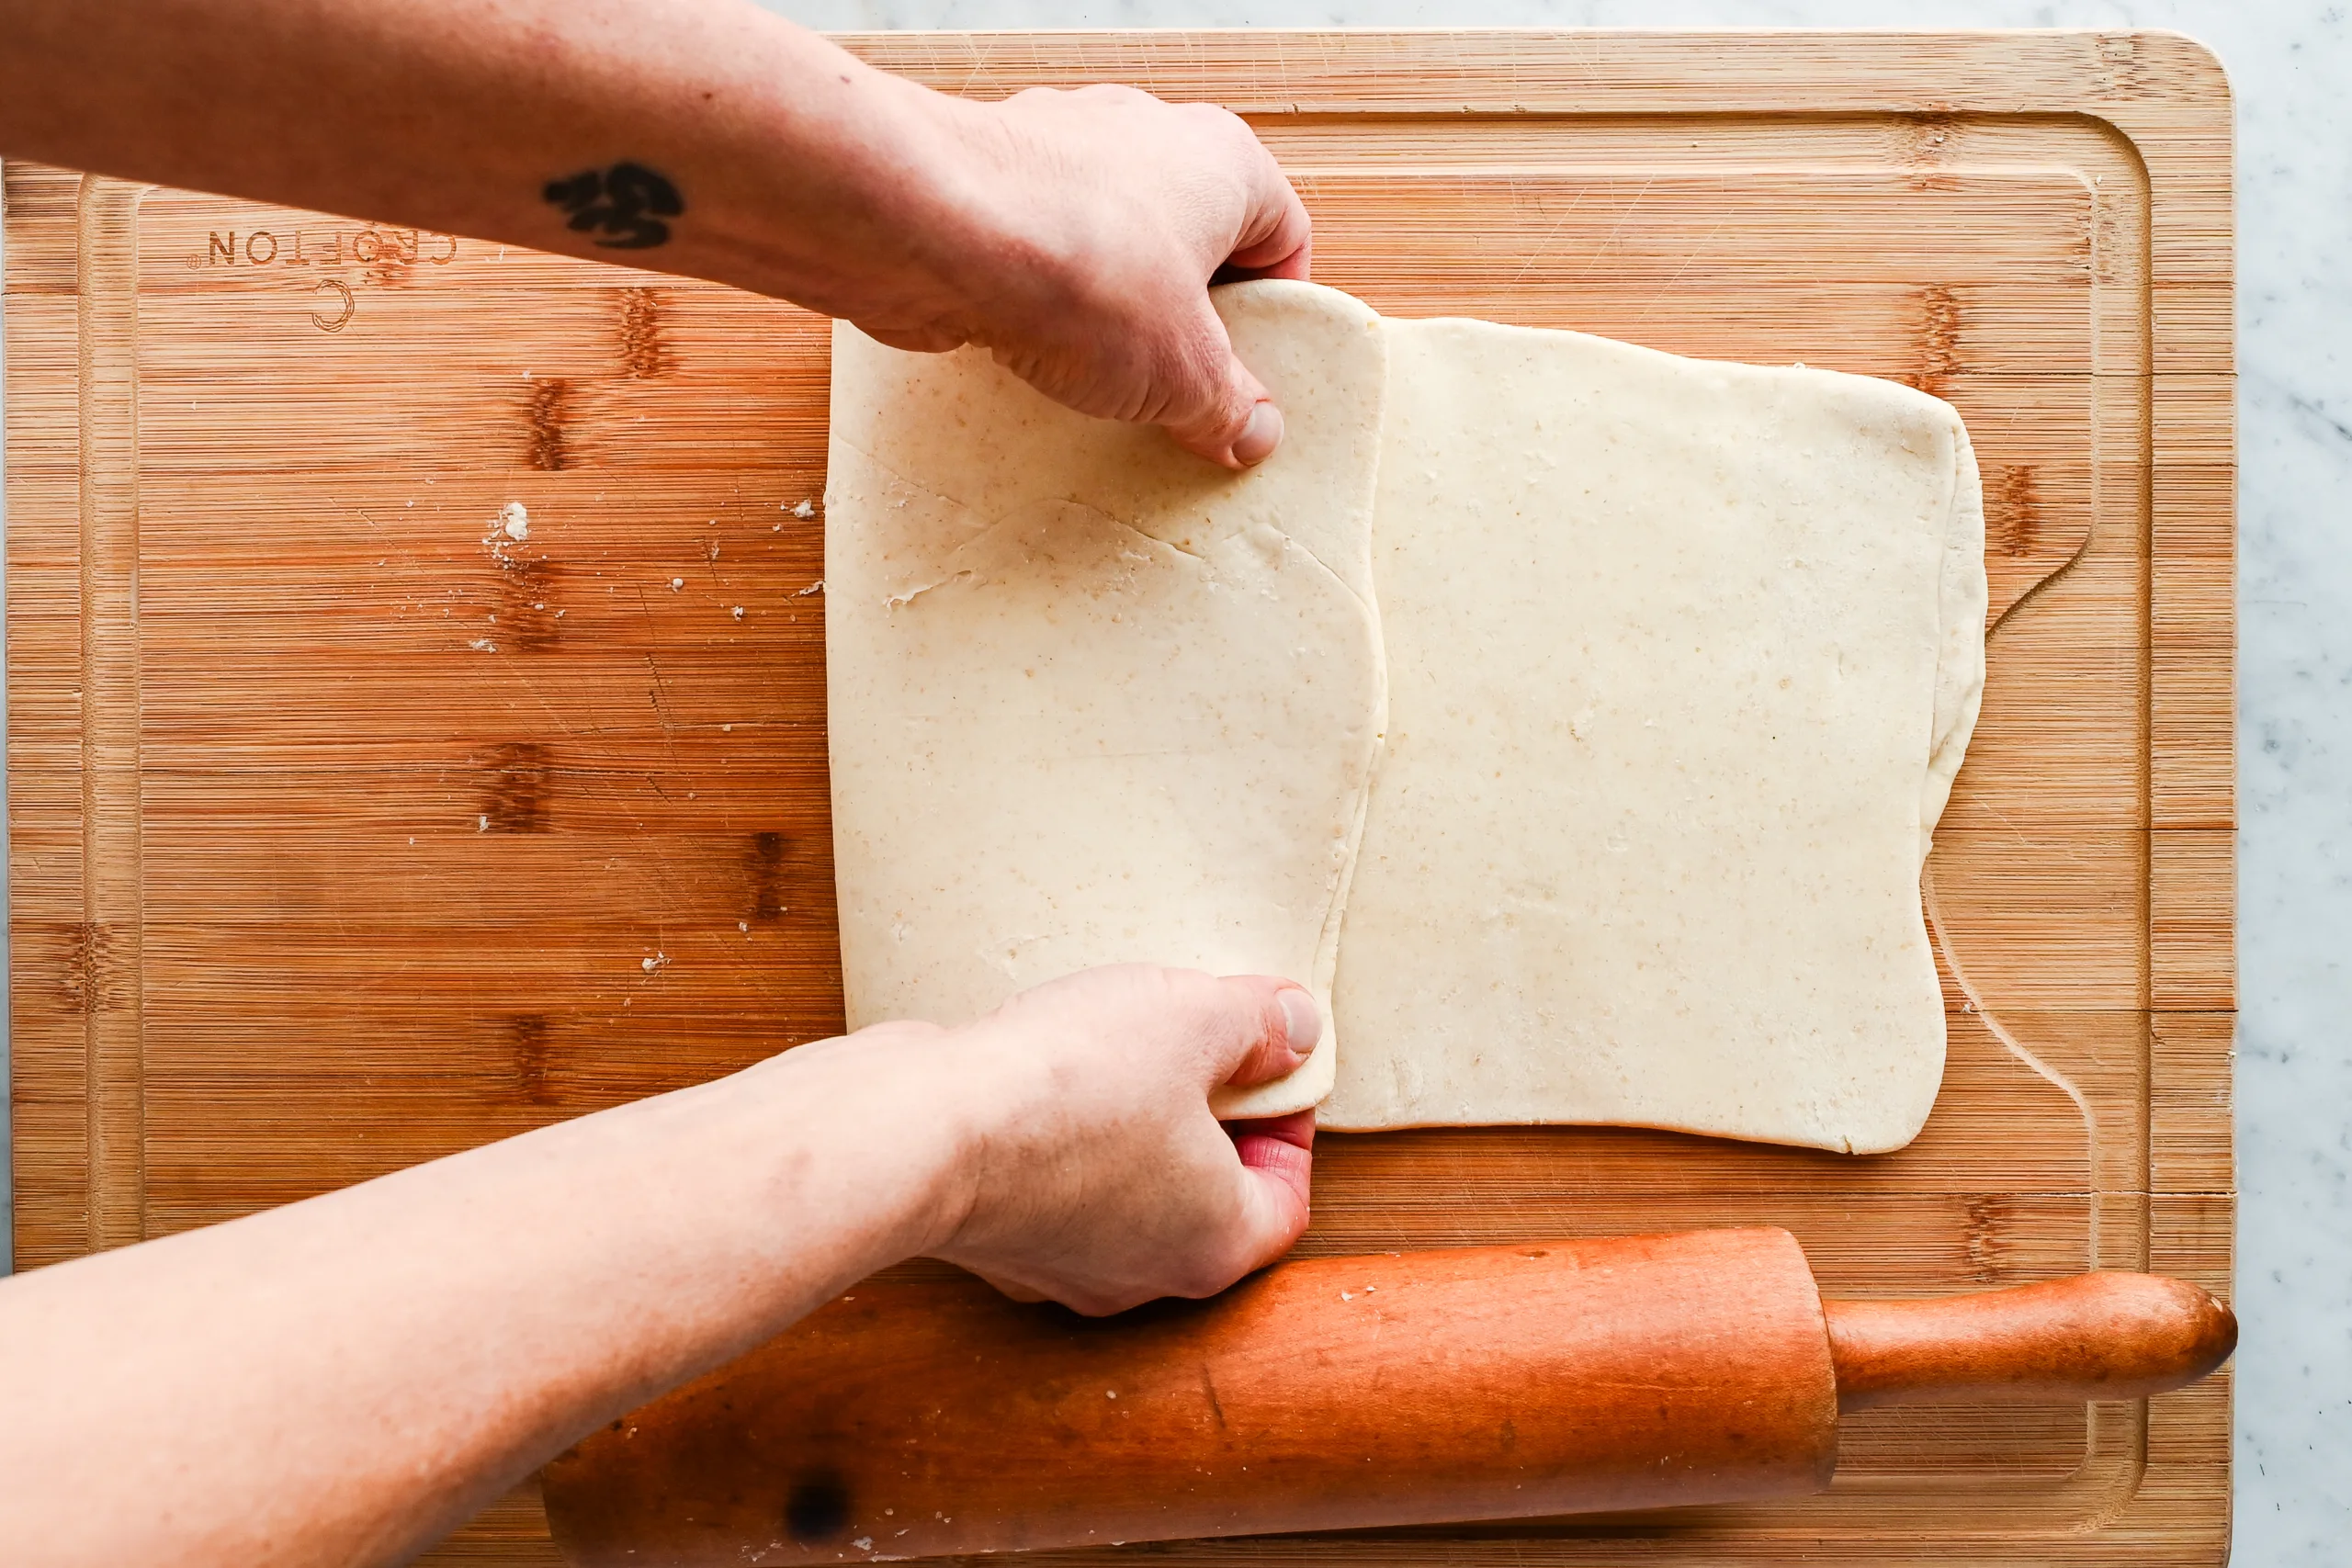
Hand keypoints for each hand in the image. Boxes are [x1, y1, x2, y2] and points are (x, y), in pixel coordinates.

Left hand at [864, 83, 1312, 468]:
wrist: (928, 229)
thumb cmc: (1080, 270)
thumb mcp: (1184, 371)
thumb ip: (1228, 404)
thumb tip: (1251, 431)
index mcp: (1222, 157)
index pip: (1283, 232)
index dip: (1275, 311)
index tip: (1253, 375)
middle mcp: (1145, 133)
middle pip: (1192, 237)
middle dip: (1187, 316)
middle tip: (1179, 389)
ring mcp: (1059, 149)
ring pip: (1110, 240)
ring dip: (1111, 309)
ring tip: (1100, 382)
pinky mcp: (988, 184)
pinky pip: (1036, 249)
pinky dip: (1040, 299)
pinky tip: (1028, 354)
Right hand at [897, 963, 1317, 1314]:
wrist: (918, 1130)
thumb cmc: (1068, 1088)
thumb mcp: (1194, 1019)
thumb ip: (1260, 1022)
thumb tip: (1297, 1026)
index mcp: (1213, 1245)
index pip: (1286, 1201)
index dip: (1289, 1125)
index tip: (1271, 1061)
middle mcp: (1140, 1276)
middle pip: (1206, 1198)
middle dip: (1210, 1117)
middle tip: (1199, 1045)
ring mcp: (1059, 1265)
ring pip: (1126, 1192)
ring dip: (1135, 1124)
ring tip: (1122, 1048)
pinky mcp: (994, 1236)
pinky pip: (1054, 1184)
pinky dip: (1065, 1136)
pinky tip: (1048, 1072)